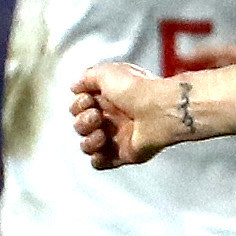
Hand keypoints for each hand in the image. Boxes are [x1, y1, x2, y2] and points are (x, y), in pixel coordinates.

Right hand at [70, 62, 184, 168]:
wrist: (160, 109)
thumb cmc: (137, 89)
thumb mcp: (107, 72)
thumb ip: (87, 78)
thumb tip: (75, 87)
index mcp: (108, 98)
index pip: (79, 106)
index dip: (78, 105)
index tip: (88, 100)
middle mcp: (113, 117)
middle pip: (80, 125)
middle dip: (83, 121)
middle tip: (97, 116)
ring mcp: (119, 136)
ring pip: (87, 145)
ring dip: (88, 140)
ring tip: (102, 133)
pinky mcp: (125, 153)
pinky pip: (102, 162)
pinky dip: (97, 159)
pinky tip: (102, 150)